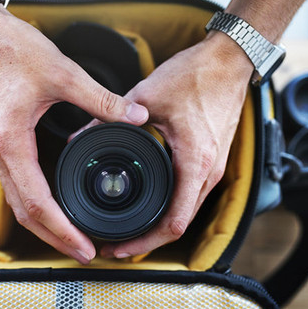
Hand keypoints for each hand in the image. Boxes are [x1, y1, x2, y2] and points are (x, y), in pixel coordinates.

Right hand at [0, 5, 148, 263]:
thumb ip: (102, 99)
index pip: (38, 203)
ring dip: (44, 223)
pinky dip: (36, 203)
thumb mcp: (62, 74)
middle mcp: (1, 153)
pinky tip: (55, 204)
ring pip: (18, 202)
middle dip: (54, 237)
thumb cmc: (9, 50)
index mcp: (13, 144)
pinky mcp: (2, 142)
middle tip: (82, 252)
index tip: (84, 246)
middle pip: (25, 213)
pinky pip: (16, 184)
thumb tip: (133, 117)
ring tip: (71, 236)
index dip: (63, 230)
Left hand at [99, 32, 253, 258]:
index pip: (174, 223)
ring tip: (130, 229)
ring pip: (187, 212)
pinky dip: (171, 208)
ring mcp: (214, 168)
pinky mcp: (212, 161)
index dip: (145, 242)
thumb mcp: (146, 96)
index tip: (121, 247)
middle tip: (117, 244)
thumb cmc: (197, 76)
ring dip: (159, 225)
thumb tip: (78, 135)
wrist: (230, 61)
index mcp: (195, 162)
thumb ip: (109, 118)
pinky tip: (151, 205)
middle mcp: (209, 172)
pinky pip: (191, 196)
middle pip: (179, 225)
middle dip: (148, 239)